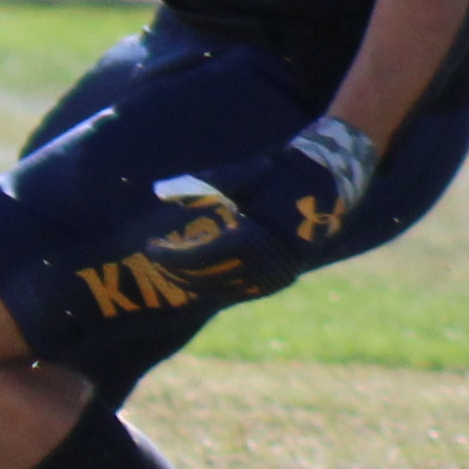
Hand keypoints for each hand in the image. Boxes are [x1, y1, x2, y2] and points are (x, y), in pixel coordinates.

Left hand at [151, 114, 374, 294]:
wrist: (319, 191)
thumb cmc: (274, 178)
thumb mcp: (238, 177)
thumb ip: (200, 186)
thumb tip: (158, 191)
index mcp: (253, 239)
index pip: (200, 257)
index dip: (171, 256)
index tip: (150, 247)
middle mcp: (265, 264)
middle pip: (207, 278)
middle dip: (176, 270)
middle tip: (154, 257)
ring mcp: (274, 277)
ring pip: (220, 290)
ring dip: (190, 281)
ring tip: (167, 268)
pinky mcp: (276, 282)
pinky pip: (237, 292)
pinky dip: (211, 287)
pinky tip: (191, 277)